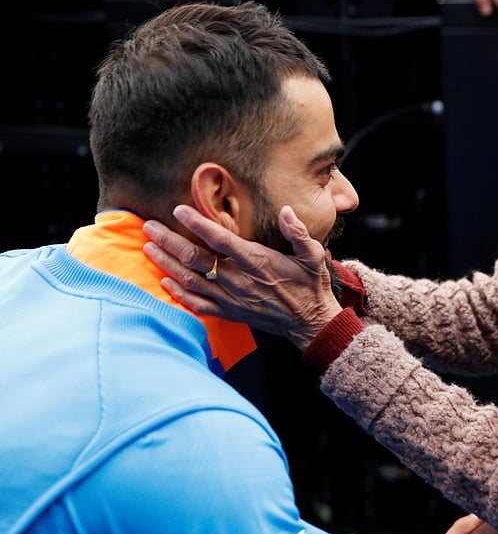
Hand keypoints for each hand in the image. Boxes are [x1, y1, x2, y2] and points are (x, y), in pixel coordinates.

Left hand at [142, 204, 342, 350]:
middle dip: (169, 241)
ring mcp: (231, 299)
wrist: (310, 322)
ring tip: (148, 247)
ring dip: (166, 263)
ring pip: (190, 280)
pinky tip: (164, 282)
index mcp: (256, 262)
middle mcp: (239, 281)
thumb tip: (285, 211)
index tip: (179, 210)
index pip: (220, 240)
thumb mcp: (313, 256)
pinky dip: (178, 293)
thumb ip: (298, 232)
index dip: (197, 224)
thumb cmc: (310, 286)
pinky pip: (197, 304)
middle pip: (195, 259)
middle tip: (148, 226)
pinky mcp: (229, 312)